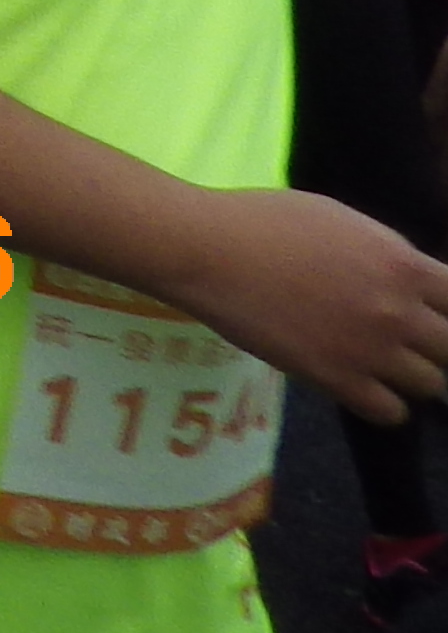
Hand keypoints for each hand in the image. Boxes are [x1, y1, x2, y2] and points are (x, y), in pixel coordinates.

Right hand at [164, 189, 447, 423]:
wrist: (208, 250)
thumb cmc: (264, 221)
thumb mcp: (341, 220)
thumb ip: (386, 253)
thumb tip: (410, 276)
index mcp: (402, 264)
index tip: (433, 315)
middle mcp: (398, 311)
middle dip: (436, 347)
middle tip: (411, 344)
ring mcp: (370, 350)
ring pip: (429, 385)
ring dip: (411, 376)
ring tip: (383, 367)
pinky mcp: (336, 379)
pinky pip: (391, 413)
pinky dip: (384, 405)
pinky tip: (363, 388)